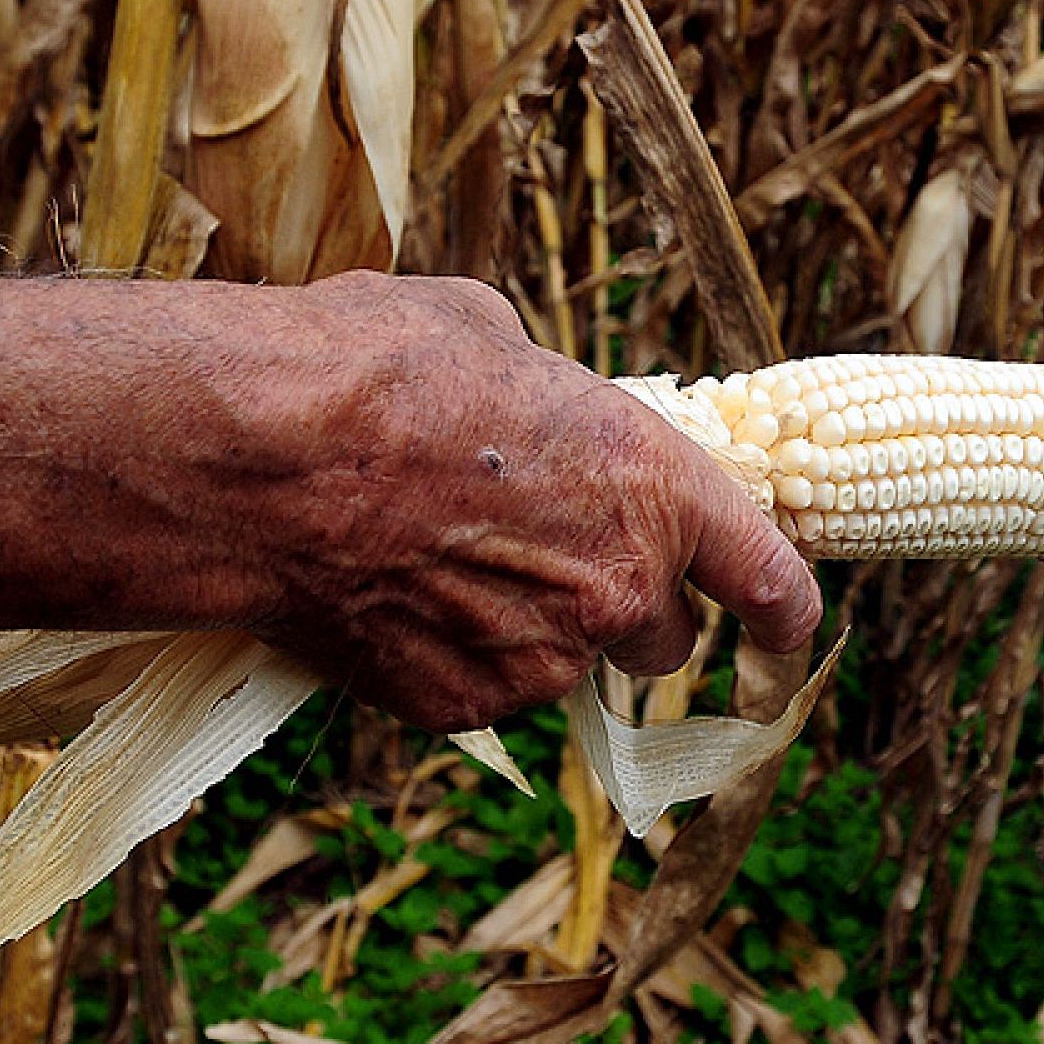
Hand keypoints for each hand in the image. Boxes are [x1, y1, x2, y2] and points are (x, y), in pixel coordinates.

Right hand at [255, 272, 820, 730]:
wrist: (256, 456)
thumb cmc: (373, 369)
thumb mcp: (492, 338)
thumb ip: (554, 400)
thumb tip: (542, 405)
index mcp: (654, 486)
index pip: (768, 577)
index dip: (784, 604)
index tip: (786, 620)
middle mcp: (618, 588)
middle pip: (663, 637)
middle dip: (627, 606)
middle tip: (555, 557)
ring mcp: (541, 659)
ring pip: (568, 664)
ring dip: (535, 629)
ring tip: (442, 561)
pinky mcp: (462, 705)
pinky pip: (487, 688)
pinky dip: (458, 656)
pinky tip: (397, 596)